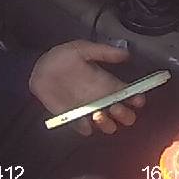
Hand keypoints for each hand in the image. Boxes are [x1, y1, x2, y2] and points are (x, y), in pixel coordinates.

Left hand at [29, 41, 144, 135]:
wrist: (40, 68)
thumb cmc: (63, 56)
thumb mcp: (84, 49)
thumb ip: (104, 52)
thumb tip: (126, 54)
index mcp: (107, 82)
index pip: (128, 94)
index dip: (136, 99)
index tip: (138, 99)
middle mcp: (101, 98)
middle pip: (123, 114)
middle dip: (124, 115)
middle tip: (116, 108)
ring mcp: (88, 109)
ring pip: (107, 124)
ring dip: (107, 123)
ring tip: (99, 114)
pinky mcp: (73, 117)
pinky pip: (84, 129)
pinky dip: (86, 127)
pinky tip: (84, 119)